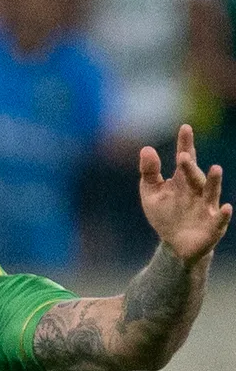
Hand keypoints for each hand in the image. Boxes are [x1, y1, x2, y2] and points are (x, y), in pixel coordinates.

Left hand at [140, 125, 231, 263]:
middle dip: (190, 166)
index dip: (185, 144)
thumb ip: (149, 171)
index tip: (185, 127)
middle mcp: (197, 190)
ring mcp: (206, 207)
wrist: (175, 243)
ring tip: (215, 168)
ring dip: (214, 181)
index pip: (186, 159)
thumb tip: (146, 148)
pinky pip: (219, 220)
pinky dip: (223, 214)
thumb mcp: (151, 192)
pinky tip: (225, 207)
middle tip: (183, 155)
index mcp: (182, 180)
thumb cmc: (165, 214)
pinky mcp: (212, 226)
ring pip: (211, 192)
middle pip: (194, 175)